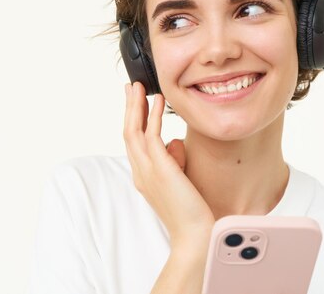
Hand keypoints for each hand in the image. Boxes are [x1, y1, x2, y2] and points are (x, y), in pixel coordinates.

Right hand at [123, 82, 214, 244]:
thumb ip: (174, 160)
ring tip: (138, 87)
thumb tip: (175, 143)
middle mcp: (141, 172)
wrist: (194, 235)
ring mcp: (147, 170)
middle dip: (129, 107)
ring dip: (135, 106)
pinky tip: (157, 101)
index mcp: (144, 176)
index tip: (135, 102)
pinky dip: (153, 116)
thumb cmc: (191, 211)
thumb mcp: (180, 180)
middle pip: (129, 132)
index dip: (133, 119)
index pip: (134, 142)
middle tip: (130, 87)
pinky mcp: (160, 169)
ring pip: (134, 131)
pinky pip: (152, 135)